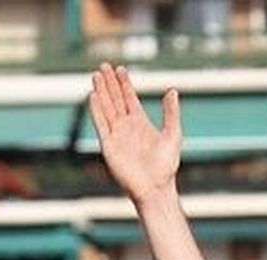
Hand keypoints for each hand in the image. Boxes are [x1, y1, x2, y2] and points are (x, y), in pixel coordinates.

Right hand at [88, 63, 180, 205]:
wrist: (155, 188)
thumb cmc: (166, 165)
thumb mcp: (173, 135)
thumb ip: (171, 113)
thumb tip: (172, 90)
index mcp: (140, 123)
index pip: (129, 98)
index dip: (125, 83)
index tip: (120, 69)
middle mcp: (127, 127)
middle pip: (115, 99)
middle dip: (110, 83)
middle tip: (104, 65)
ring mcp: (116, 135)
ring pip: (107, 108)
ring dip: (102, 92)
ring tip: (96, 75)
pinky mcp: (108, 145)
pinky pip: (101, 123)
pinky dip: (97, 110)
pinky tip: (93, 95)